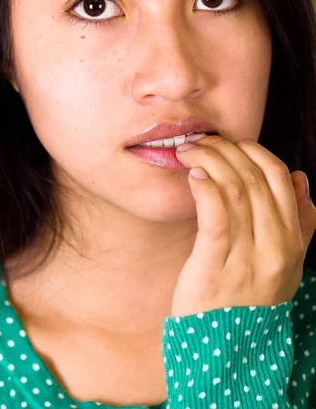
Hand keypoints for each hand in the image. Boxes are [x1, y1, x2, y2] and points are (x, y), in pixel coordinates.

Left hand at [171, 134, 315, 316]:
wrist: (225, 350)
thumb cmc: (248, 299)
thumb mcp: (285, 265)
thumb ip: (299, 223)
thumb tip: (301, 177)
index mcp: (292, 243)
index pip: (281, 178)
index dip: (256, 152)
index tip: (233, 144)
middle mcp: (275, 248)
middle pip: (254, 178)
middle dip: (226, 150)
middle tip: (202, 141)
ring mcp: (247, 259)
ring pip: (234, 189)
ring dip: (210, 160)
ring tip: (190, 150)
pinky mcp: (215, 267)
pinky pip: (214, 214)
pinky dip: (204, 187)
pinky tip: (192, 174)